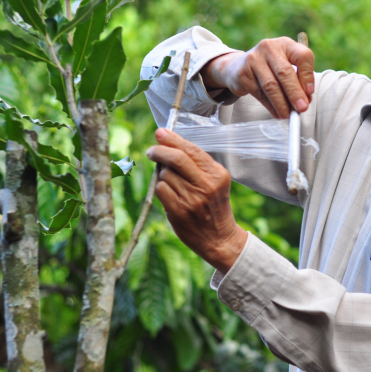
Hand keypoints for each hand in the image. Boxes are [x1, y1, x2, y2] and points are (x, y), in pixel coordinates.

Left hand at [146, 128, 247, 272]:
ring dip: (162, 175)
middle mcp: (207, 185)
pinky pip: (161, 189)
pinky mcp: (179, 211)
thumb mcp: (215, 183)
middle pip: (177, 158)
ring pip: (165, 174)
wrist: (219, 238)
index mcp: (217, 174)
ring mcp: (192, 199)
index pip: (192, 150)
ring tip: (173, 184)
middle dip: (160, 150)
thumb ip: (197, 165)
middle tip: (152, 151)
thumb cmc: (213, 206)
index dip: (173, 139)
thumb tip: (168, 144)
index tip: (160, 132)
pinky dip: (161, 188)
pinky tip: (170, 195)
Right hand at [201, 37, 314, 118]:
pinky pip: (260, 94)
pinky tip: (277, 113)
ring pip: (271, 85)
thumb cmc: (270, 69)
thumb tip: (305, 100)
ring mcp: (254, 59)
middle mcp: (269, 48)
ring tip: (288, 115)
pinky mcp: (243, 73)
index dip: (307, 76)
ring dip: (282, 103)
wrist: (238, 67)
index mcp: (286, 44)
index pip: (302, 56)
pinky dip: (271, 106)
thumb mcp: (286, 68)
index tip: (310, 93)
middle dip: (295, 93)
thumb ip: (298, 81)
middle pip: (285, 72)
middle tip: (302, 108)